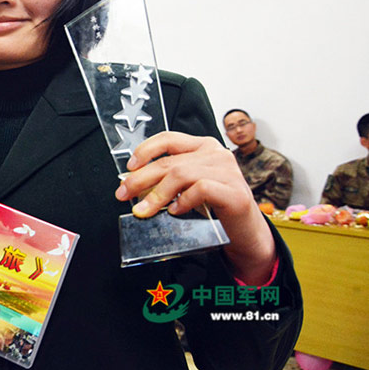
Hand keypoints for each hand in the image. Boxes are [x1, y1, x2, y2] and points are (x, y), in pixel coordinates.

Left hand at [115, 131, 275, 283]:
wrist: (245, 231)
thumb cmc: (214, 206)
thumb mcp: (187, 187)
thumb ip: (167, 180)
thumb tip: (134, 185)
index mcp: (203, 146)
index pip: (168, 138)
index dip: (145, 151)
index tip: (129, 167)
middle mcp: (216, 154)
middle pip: (169, 161)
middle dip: (140, 179)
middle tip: (124, 194)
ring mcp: (228, 171)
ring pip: (181, 174)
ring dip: (157, 194)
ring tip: (145, 209)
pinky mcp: (235, 192)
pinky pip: (200, 190)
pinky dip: (182, 201)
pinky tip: (175, 211)